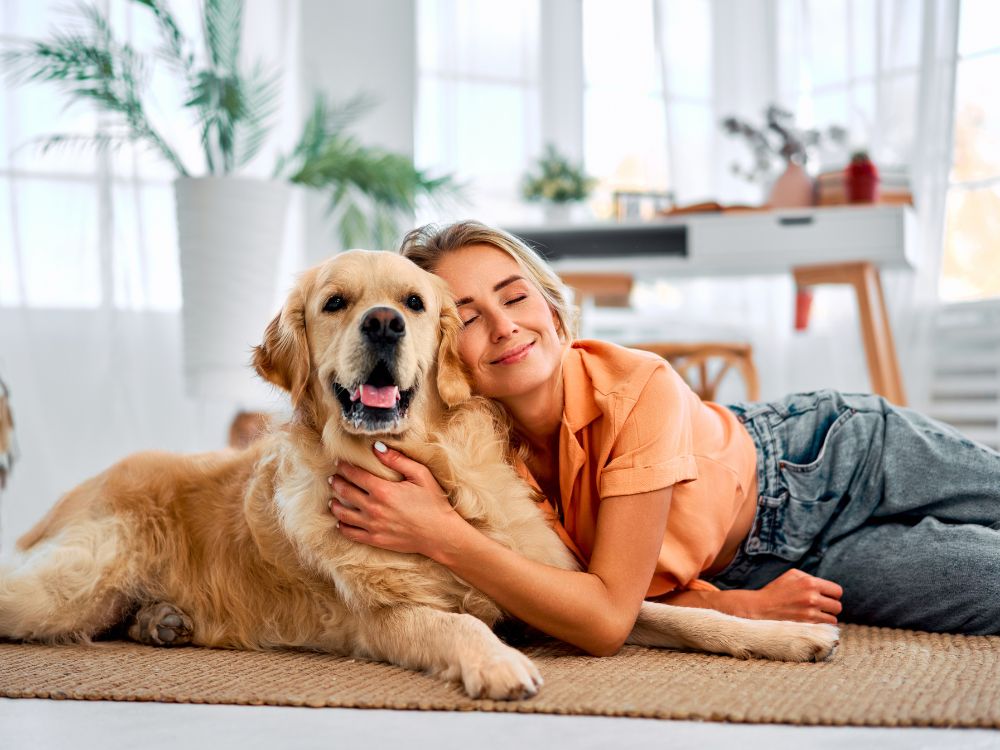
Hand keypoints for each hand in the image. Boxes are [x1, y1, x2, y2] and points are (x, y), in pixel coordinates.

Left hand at [328, 443, 459, 557]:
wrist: (440, 534)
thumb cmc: (433, 502)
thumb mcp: (420, 475)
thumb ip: (397, 460)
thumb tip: (376, 447)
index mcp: (383, 490)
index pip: (356, 475)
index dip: (345, 467)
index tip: (339, 462)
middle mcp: (374, 508)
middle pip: (346, 492)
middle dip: (337, 483)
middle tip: (333, 478)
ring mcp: (373, 526)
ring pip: (344, 514)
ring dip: (334, 505)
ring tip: (332, 500)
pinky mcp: (375, 539)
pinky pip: (351, 533)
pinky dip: (342, 526)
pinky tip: (340, 522)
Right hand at [744, 569, 843, 623]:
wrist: (761, 607)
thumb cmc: (776, 590)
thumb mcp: (792, 575)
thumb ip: (810, 577)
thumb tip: (826, 586)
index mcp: (810, 582)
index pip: (837, 591)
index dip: (833, 594)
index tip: (827, 597)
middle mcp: (812, 597)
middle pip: (837, 606)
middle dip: (831, 607)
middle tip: (821, 607)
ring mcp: (810, 613)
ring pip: (833, 619)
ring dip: (826, 617)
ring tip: (816, 615)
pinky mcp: (806, 625)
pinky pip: (824, 627)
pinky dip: (821, 625)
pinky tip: (812, 621)